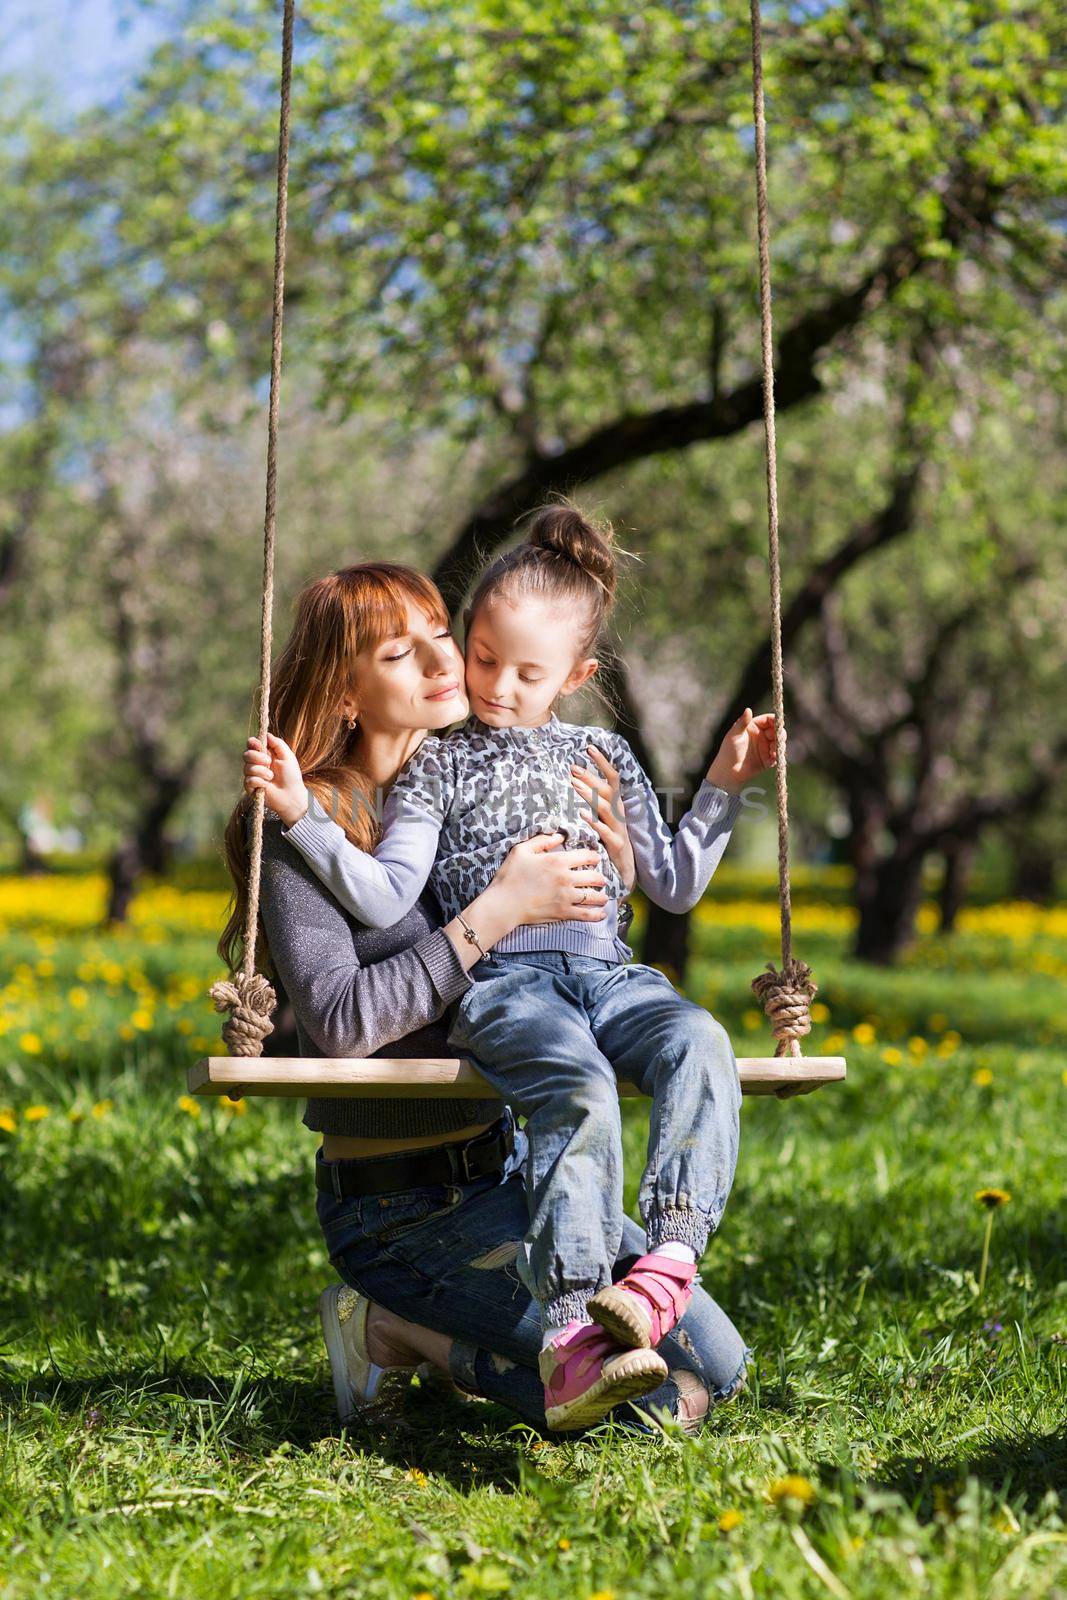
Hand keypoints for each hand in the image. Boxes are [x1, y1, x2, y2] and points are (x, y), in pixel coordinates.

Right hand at [242, 732, 308, 827]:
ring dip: (261, 771)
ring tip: (271, 777)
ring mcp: (253, 775)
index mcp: (265, 754)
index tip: (257, 744)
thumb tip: (266, 734)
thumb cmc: (291, 775)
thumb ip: (277, 743)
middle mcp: (257, 763)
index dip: (252, 743)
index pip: (252, 744)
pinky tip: (266, 785)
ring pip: (247, 768)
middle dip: (257, 757)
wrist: (292, 795)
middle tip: (269, 762)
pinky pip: (248, 780)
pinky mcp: (251, 787)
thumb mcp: (287, 756)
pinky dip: (259, 781)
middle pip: (246, 754)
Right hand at [491, 832, 608, 925]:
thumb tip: (559, 836)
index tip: (595, 859)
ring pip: (593, 896)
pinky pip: (586, 914)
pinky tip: (601, 914)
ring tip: (603, 897)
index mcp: (557, 861)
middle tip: (601, 879)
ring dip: (601, 896)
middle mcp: (566, 878)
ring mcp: (566, 897)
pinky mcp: (563, 913)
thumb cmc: (510, 876)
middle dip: (600, 878)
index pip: (586, 856)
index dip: (594, 857)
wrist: (504, 904)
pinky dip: (596, 915)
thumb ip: (542, 841)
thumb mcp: (521, 851)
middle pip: (594, 877)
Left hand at [570, 745, 635, 892]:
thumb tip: (576, 781)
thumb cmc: (610, 843)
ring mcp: (619, 829)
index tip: (589, 748)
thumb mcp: (604, 819)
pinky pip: (606, 832)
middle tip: (573, 768)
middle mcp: (619, 815)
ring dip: (590, 796)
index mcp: (616, 806)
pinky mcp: (617, 845)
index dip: (602, 763)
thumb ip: (595, 802)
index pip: (612, 779)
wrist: (625, 872)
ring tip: (574, 786)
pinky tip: (581, 816)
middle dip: (591, 778)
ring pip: (606, 808)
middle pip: (607, 791)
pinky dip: (594, 823)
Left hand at [706, 708, 776, 792]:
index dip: (775, 720)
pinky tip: (772, 759)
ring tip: (772, 752)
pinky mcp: (767, 759)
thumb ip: (742, 723)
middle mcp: (761, 736)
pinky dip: (777, 756)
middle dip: (780, 734)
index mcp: (753, 727)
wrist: (728, 772)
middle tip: (779, 739)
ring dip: (779, 746)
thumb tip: (748, 709)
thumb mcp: (734, 735)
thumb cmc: (728, 751)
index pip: (768, 720)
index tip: (779, 723)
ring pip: (779, 743)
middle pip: (777, 731)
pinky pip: (777, 756)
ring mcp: (765, 747)